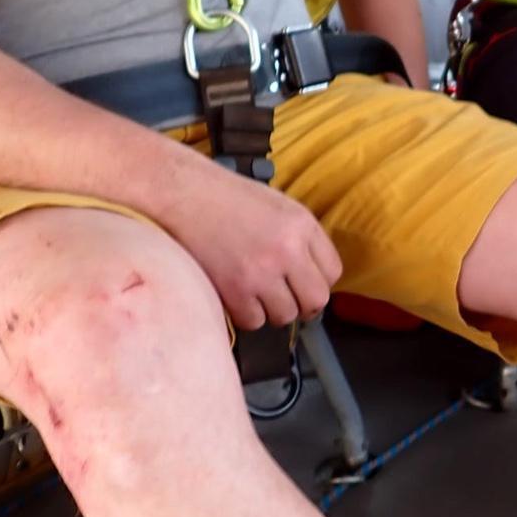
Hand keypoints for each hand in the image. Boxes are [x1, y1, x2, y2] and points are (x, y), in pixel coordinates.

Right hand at [158, 162, 342, 330]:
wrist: (183, 194)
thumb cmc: (229, 198)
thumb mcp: (280, 206)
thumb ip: (303, 238)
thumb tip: (316, 274)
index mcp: (302, 225)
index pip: (333, 272)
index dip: (319, 280)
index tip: (305, 282)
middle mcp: (287, 250)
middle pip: (316, 300)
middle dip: (304, 304)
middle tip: (287, 298)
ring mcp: (260, 273)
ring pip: (285, 316)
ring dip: (273, 310)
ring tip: (257, 293)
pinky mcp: (233, 290)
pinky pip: (253, 321)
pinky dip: (247, 314)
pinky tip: (237, 296)